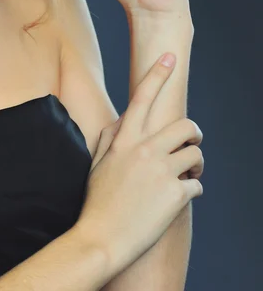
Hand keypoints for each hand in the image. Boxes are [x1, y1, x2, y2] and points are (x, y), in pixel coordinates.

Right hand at [75, 53, 203, 276]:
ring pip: (197, 155)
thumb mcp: (97, 162)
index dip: (157, 74)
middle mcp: (144, 150)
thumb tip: (122, 121)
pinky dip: (192, 192)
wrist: (101, 237)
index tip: (169, 57)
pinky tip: (176, 201)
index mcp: (124, 140)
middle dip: (193, 134)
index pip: (142, 98)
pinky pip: (198, 186)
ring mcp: (161, 172)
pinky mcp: (176, 195)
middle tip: (190, 144)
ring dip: (196, 166)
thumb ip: (110, 137)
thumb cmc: (96, 200)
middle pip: (185, 126)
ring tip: (186, 177)